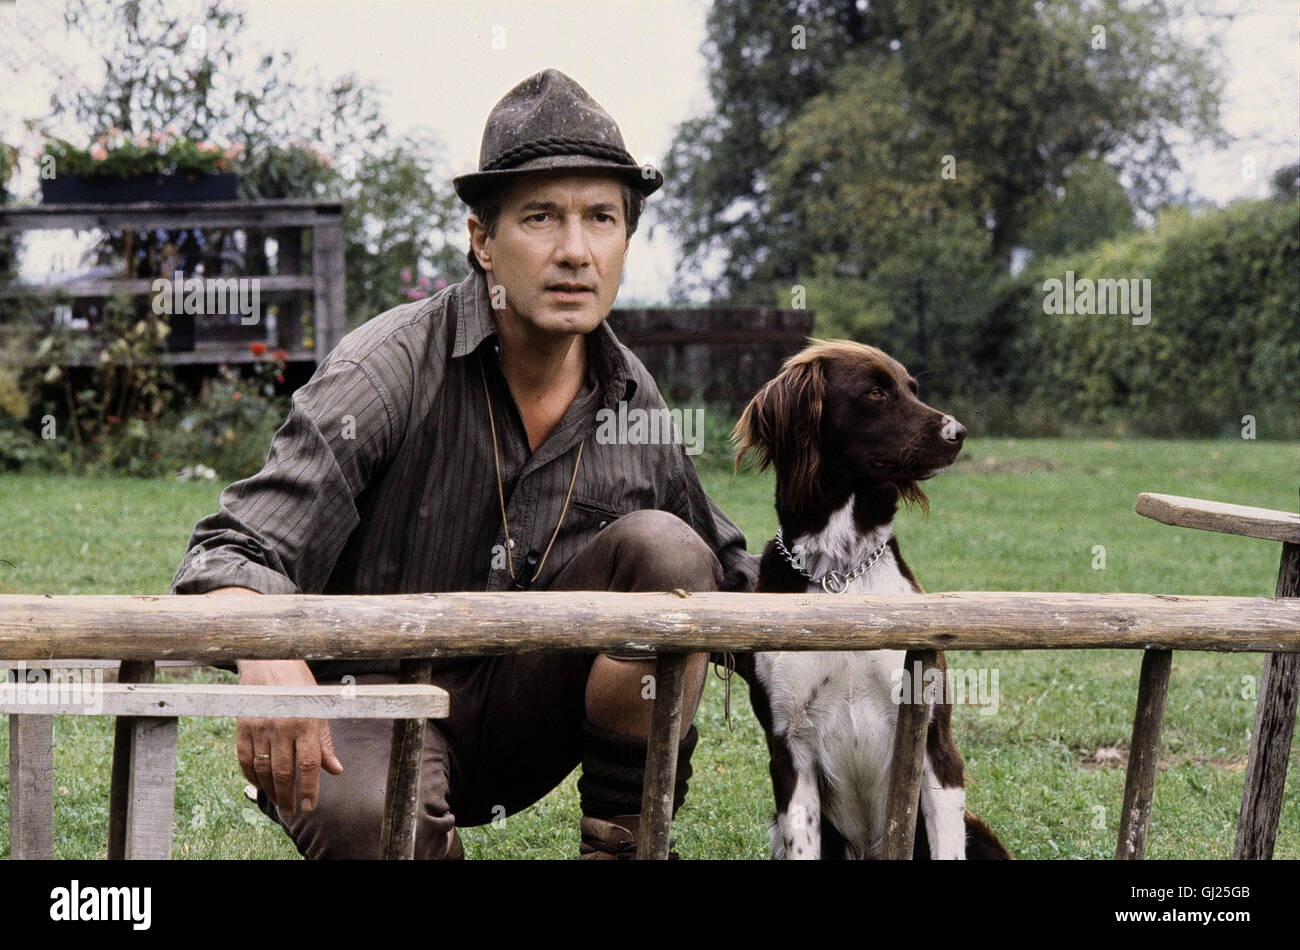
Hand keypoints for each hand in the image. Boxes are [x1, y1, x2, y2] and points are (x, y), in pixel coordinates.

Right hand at [234, 659, 344, 816]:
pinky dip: (251, 775)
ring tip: (278, 802)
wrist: (269, 660)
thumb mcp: (319, 708)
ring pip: (264, 769)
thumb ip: (324, 742)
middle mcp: (283, 726)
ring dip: (271, 790)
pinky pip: (245, 759)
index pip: (310, 764)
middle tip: (292, 812)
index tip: (310, 806)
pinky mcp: (243, 726)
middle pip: (285, 772)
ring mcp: (260, 727)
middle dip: (288, 797)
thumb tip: (336, 770)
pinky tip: (260, 784)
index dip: (311, 789)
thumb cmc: (299, 685)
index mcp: (306, 721)